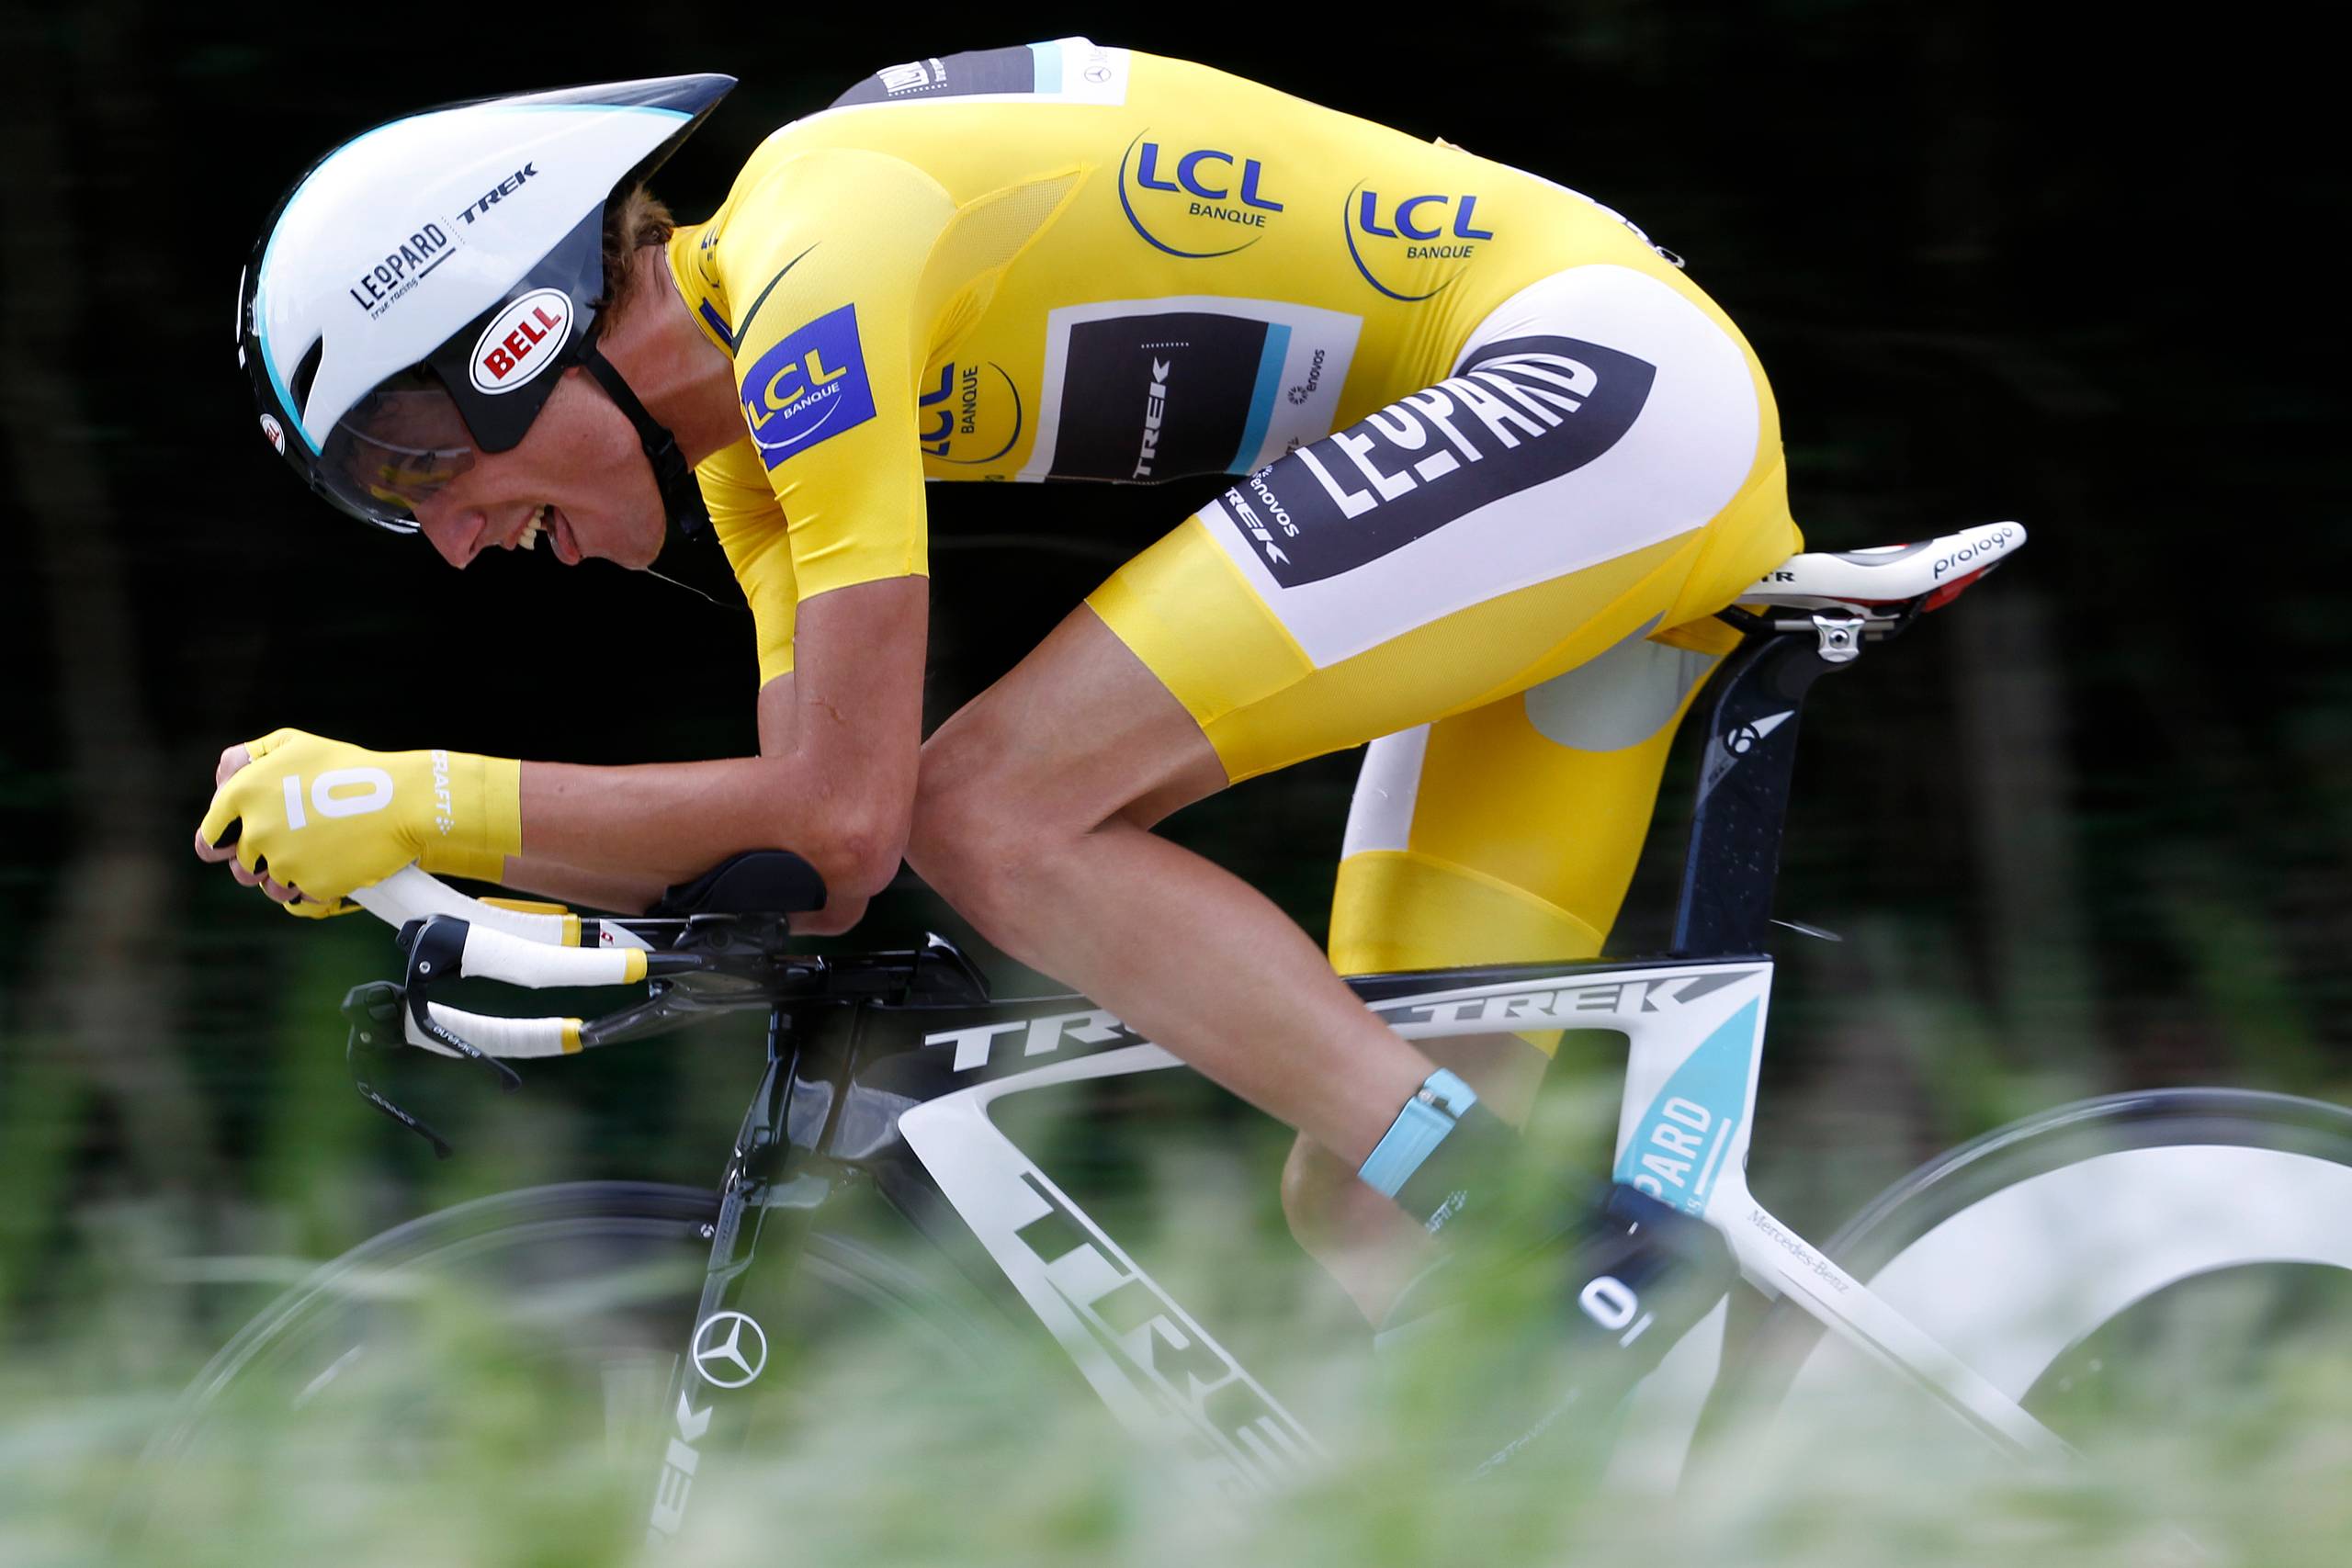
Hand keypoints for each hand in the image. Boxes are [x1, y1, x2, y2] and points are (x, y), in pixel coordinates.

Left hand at [195, 728, 521, 914]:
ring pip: (271, 885)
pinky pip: (300, 898)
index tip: (238, 845)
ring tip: (318, 858)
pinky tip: (333, 869)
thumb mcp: (296, 744)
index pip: (211, 835)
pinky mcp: (311, 885)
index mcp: (242, 794)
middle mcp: (256, 830)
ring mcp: (283, 861)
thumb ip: (249, 756)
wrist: (401, 801)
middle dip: (266, 858)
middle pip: (244, 863)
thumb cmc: (351, 768)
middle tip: (298, 844)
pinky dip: (314, 888)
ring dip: (289, 876)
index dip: (225, 841)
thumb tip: (221, 780)